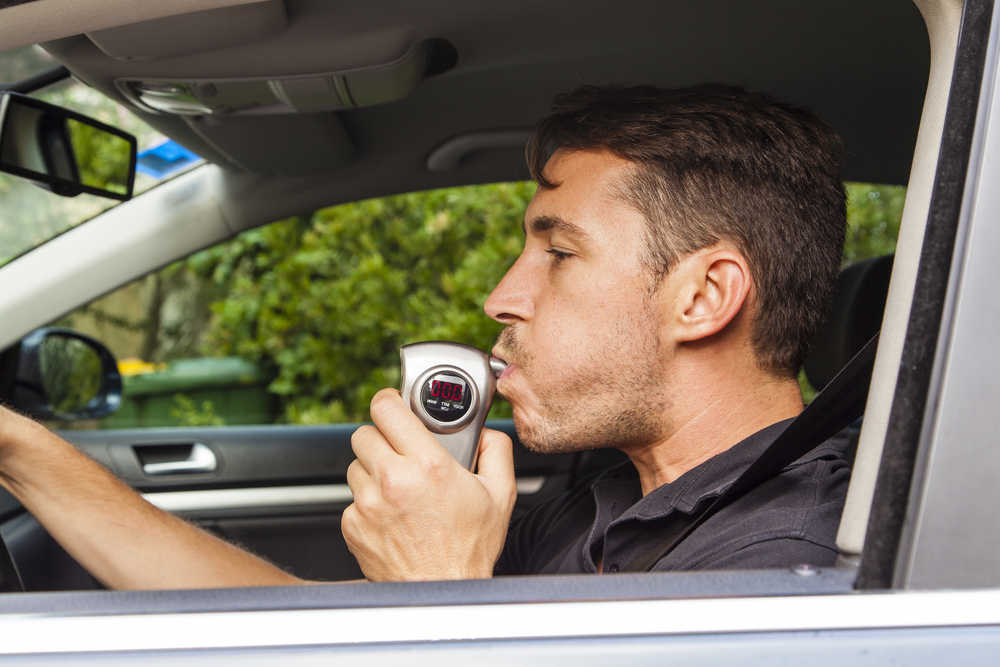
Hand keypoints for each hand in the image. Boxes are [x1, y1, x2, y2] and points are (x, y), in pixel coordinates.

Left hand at [343, 388, 516, 580]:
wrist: (441, 593)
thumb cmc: (469, 549)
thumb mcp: (500, 495)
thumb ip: (496, 452)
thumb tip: (485, 433)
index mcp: (427, 466)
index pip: (386, 408)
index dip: (388, 400)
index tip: (393, 404)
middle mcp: (392, 481)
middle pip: (364, 433)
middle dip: (382, 438)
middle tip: (400, 451)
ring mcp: (367, 504)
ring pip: (356, 466)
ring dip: (373, 470)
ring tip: (399, 489)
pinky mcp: (352, 526)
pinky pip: (352, 499)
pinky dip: (368, 503)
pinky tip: (392, 515)